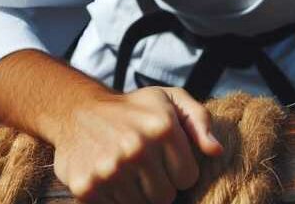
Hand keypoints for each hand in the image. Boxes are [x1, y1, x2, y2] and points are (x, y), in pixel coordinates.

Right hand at [52, 87, 223, 203]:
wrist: (77, 111)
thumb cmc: (133, 108)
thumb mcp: (170, 100)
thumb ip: (199, 121)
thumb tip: (216, 151)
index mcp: (163, 128)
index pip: (188, 178)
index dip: (179, 170)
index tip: (166, 158)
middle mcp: (137, 149)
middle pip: (166, 197)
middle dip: (159, 185)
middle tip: (145, 165)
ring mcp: (111, 170)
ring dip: (137, 193)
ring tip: (128, 169)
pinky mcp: (88, 188)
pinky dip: (115, 198)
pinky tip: (110, 176)